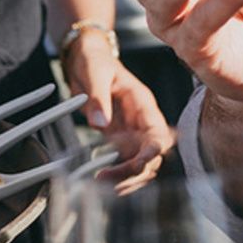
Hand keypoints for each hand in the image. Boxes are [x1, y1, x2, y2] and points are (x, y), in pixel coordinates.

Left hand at [63, 30, 173, 193]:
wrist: (85, 59)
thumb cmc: (94, 61)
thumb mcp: (95, 72)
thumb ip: (98, 98)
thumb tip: (100, 124)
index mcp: (142, 104)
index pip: (158, 133)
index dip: (152, 151)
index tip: (138, 163)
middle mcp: (142, 121)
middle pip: (151, 156)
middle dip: (133, 171)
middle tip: (106, 178)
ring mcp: (131, 133)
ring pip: (140, 164)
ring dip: (125, 178)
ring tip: (101, 183)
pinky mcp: (118, 140)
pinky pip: (124, 163)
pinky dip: (116, 175)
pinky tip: (101, 182)